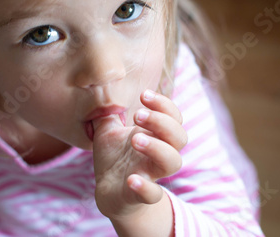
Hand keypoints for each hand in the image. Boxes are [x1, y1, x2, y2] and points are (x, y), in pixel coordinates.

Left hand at [92, 89, 186, 219]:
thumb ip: (107, 109)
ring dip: (157, 148)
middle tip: (138, 115)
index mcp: (154, 135)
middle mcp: (158, 153)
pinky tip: (131, 179)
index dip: (164, 104)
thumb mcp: (107, 128)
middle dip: (162, 122)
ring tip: (135, 140)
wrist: (109, 192)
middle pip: (179, 137)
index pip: (173, 116)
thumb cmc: (113, 157)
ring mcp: (150, 174)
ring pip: (172, 162)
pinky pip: (152, 194)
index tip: (143, 94)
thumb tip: (100, 84)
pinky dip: (145, 187)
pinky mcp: (140, 195)